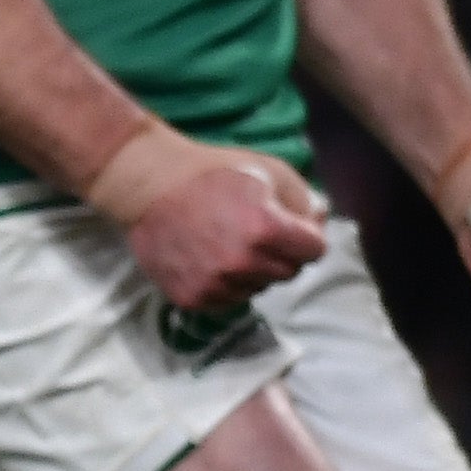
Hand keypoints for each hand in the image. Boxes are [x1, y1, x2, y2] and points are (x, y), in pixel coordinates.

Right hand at [92, 126, 326, 313]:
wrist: (150, 186)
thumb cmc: (214, 172)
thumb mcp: (271, 171)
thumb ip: (306, 201)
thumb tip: (320, 225)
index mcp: (267, 229)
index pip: (315, 250)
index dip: (305, 234)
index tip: (286, 223)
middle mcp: (242, 262)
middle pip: (289, 272)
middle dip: (280, 253)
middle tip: (253, 232)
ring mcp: (215, 283)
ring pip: (258, 288)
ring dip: (253, 271)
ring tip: (227, 243)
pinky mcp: (192, 297)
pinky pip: (228, 299)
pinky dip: (225, 283)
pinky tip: (208, 258)